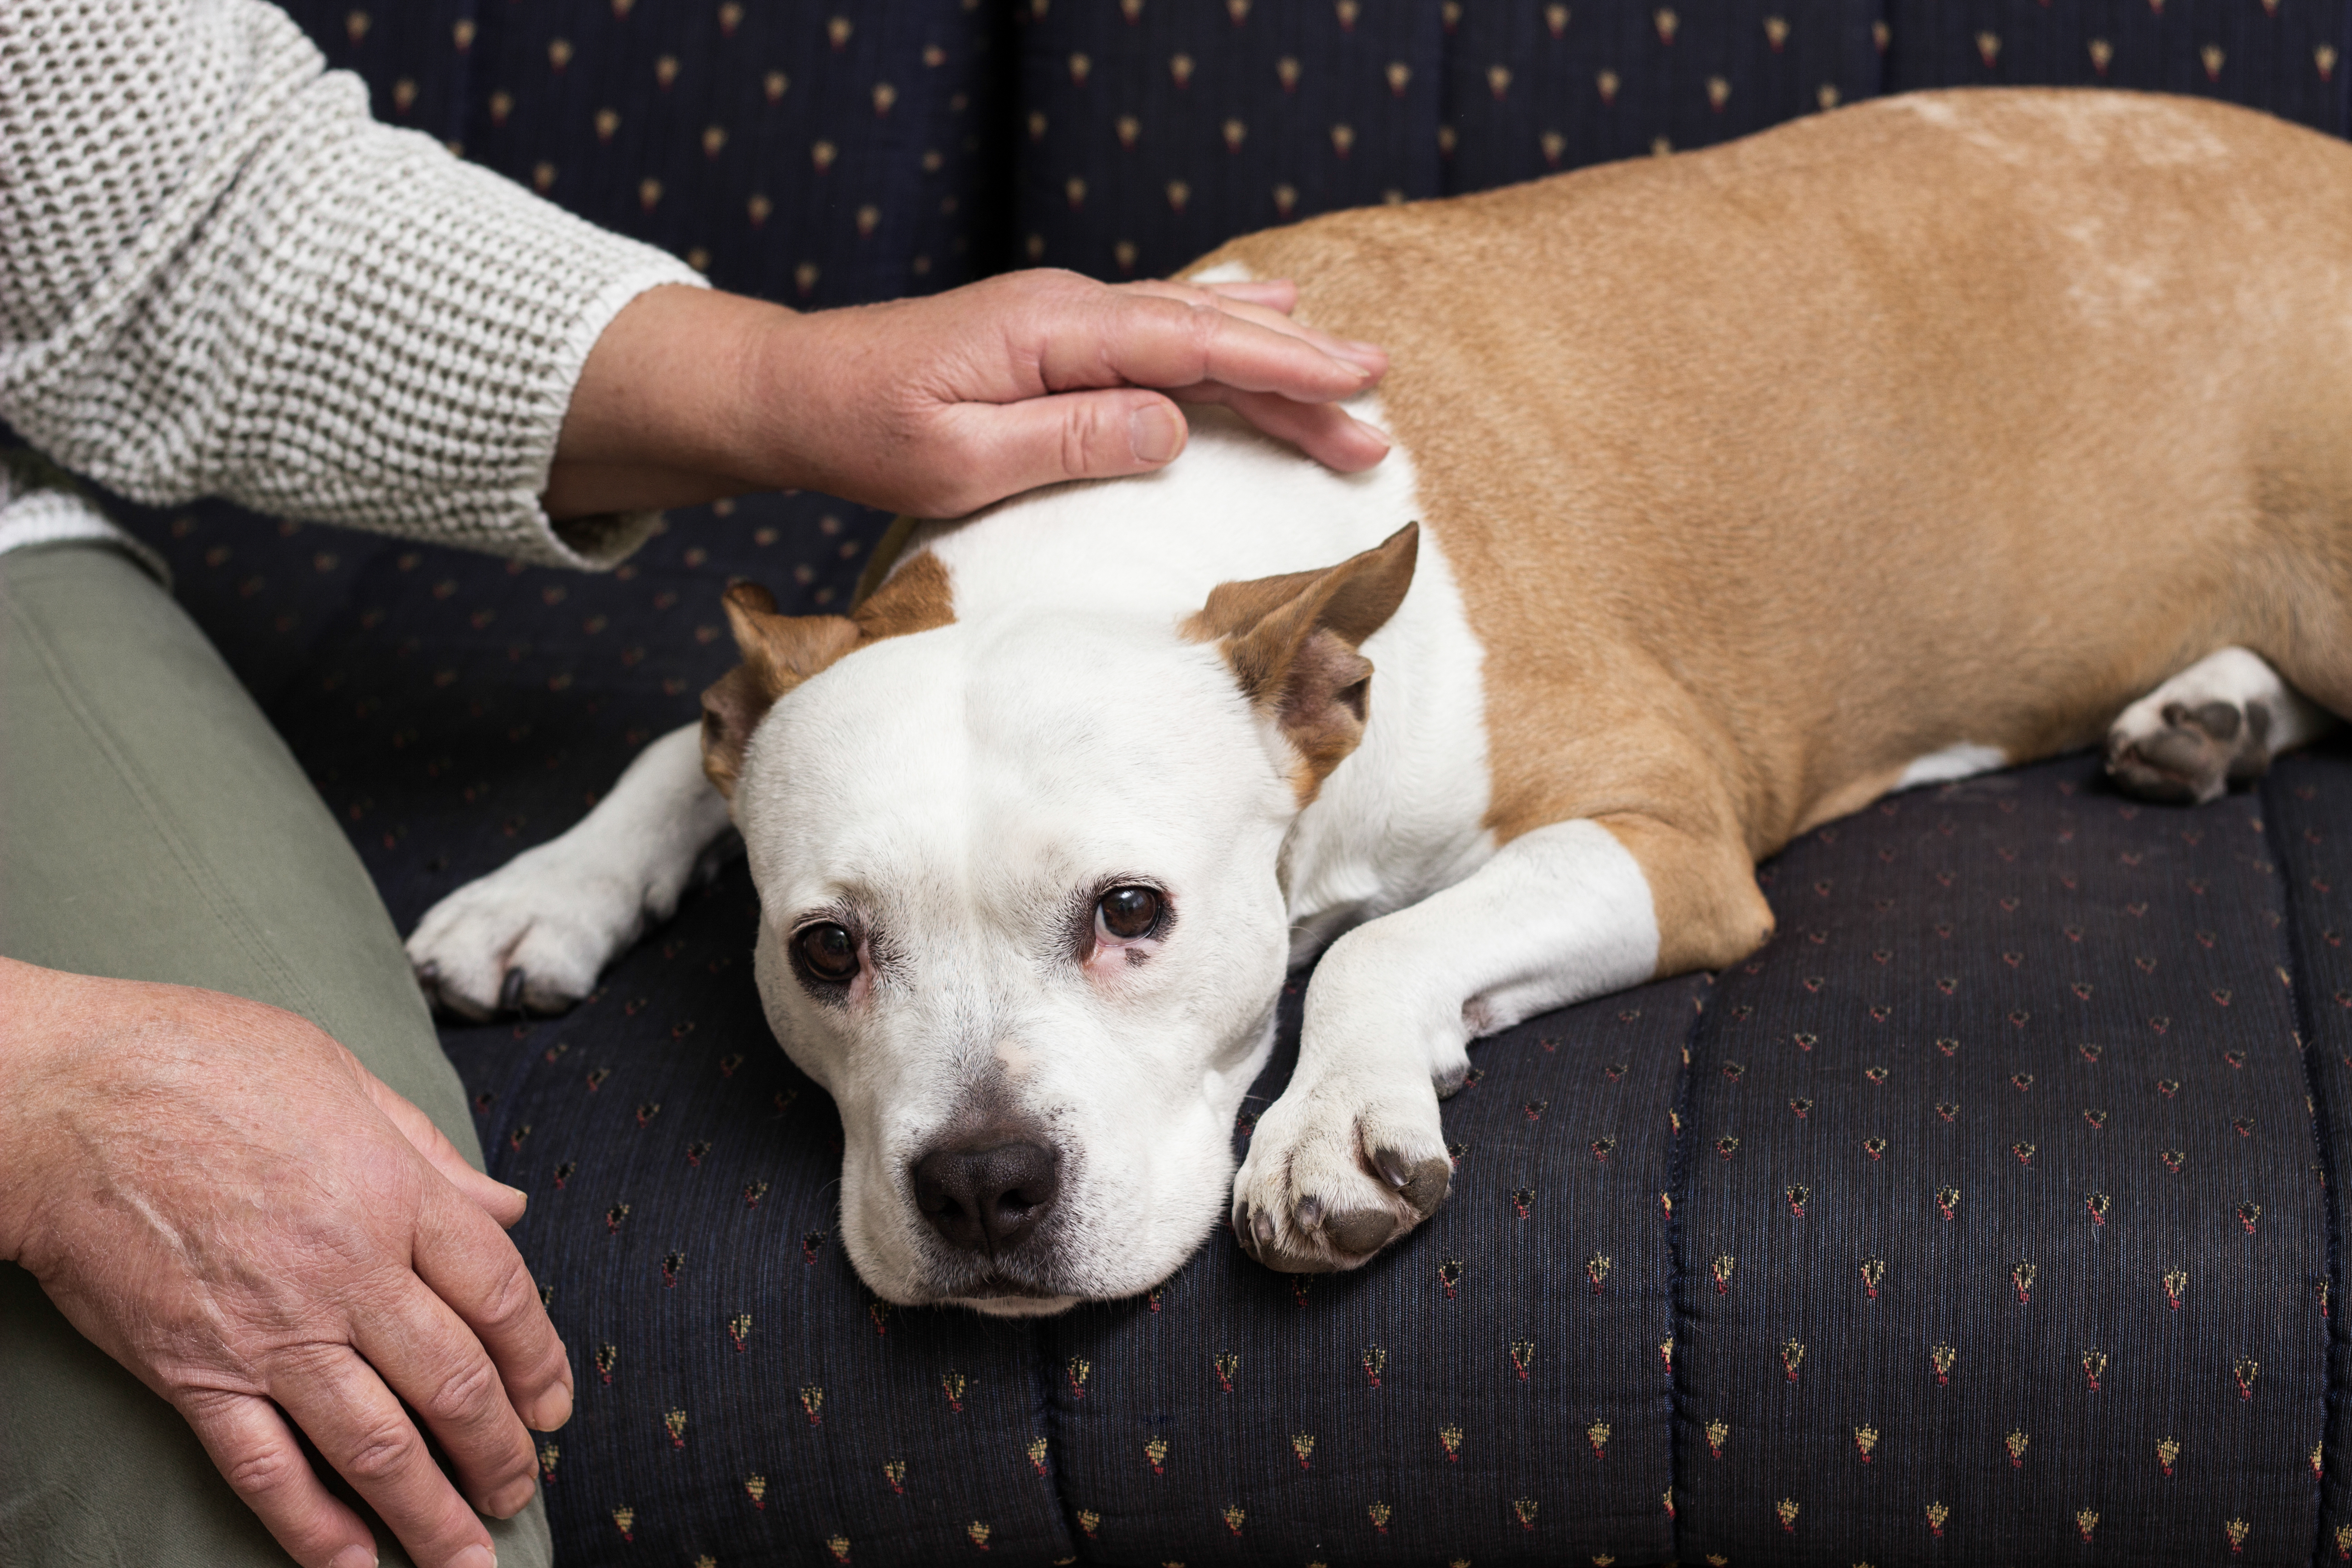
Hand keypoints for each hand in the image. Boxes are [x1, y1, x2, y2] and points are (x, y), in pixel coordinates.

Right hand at [0, 959, 570, 1567]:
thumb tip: (507, 1205)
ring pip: (377, 1444)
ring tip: (468, 1560)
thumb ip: (429, 1154)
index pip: (500, 1296)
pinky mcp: (194, 1371)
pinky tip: (353, 1566)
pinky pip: (267, 1468)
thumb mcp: (342, 1077)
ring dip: (431, 1512)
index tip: (554, 1407)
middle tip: (519, 1492)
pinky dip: (315, 1528)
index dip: (539, 1361)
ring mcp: (270, 1331)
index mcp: (394, 1192)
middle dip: (498, 1452)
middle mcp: (347, 1272)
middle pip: (454, 1382)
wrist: (64, 1098)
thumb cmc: (203, 1064)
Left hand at [546, 271, 1391, 518]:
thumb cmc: (861, 432)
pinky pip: (1159, 328)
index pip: (1190, 348)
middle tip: (1377, 412)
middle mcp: (1068, 310)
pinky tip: (1261, 319)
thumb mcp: (954, 459)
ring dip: (1271, 355)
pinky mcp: (1055, 337)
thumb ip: (1066, 442)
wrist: (793, 391)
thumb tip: (1169, 426)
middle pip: (1207, 336)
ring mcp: (1064, 318)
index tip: (1352, 391)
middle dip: (1299, 374)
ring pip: (1191, 328)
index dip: (1279, 371)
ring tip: (1350, 372)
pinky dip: (1221, 328)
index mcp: (1051, 333)